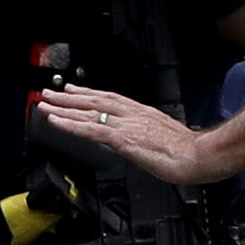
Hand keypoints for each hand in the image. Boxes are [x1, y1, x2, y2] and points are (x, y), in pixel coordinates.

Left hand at [31, 83, 230, 185]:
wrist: (200, 154)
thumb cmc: (188, 150)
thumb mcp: (164, 137)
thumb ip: (147, 135)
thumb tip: (139, 140)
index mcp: (143, 112)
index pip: (109, 98)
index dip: (88, 93)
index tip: (72, 89)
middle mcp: (132, 114)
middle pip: (94, 100)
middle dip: (69, 96)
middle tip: (48, 92)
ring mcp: (126, 125)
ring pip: (87, 112)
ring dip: (63, 108)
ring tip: (44, 104)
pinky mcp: (123, 139)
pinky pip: (90, 129)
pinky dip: (70, 124)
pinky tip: (57, 122)